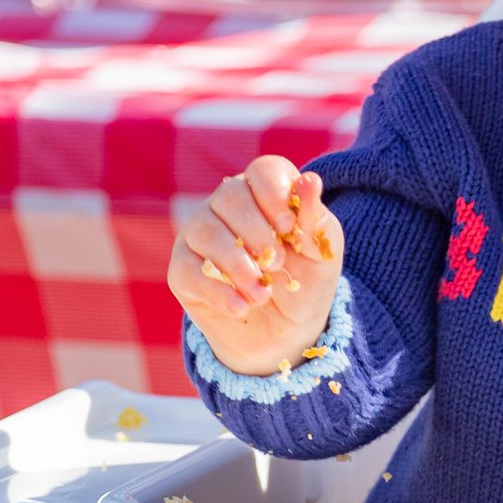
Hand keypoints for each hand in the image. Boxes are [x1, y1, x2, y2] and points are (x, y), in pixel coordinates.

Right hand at [168, 157, 342, 380]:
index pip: (263, 171)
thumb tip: (310, 181)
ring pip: (206, 231)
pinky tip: (241, 307)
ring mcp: (198, 235)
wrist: (286, 331)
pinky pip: (188, 271)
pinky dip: (218, 292)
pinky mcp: (181, 271)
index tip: (291, 229)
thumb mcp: (321, 254)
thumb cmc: (305, 282)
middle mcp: (225, 206)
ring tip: (262, 295)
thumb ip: (316, 219)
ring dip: (239, 265)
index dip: (277, 196)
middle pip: (230, 196)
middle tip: (277, 264)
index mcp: (263, 193)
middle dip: (258, 233)